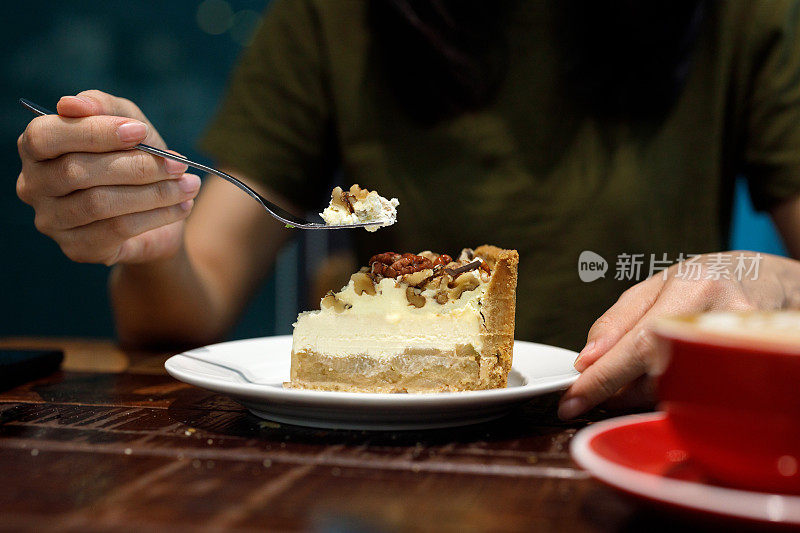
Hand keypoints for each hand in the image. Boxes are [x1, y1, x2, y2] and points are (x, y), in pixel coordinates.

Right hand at [16, 90, 200, 264]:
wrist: (156, 214)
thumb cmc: (133, 159)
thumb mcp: (127, 124)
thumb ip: (104, 107)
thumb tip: (72, 104)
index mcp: (36, 149)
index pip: (45, 136)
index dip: (94, 132)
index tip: (141, 131)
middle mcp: (33, 186)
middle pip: (76, 171)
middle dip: (136, 165)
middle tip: (179, 163)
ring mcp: (52, 222)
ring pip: (99, 203)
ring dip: (154, 192)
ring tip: (189, 185)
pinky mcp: (77, 249)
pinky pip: (117, 230)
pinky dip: (157, 215)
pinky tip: (182, 206)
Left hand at [558, 252, 791, 418]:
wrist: (764, 284)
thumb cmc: (698, 285)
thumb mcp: (650, 289)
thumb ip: (614, 323)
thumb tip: (586, 362)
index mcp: (693, 290)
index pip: (640, 345)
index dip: (603, 378)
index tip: (571, 401)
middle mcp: (721, 320)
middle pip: (657, 378)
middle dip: (620, 389)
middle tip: (607, 383)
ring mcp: (742, 352)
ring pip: (675, 396)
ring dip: (643, 394)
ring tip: (640, 372)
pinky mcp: (750, 374)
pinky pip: (696, 402)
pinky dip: (669, 397)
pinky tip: (667, 379)